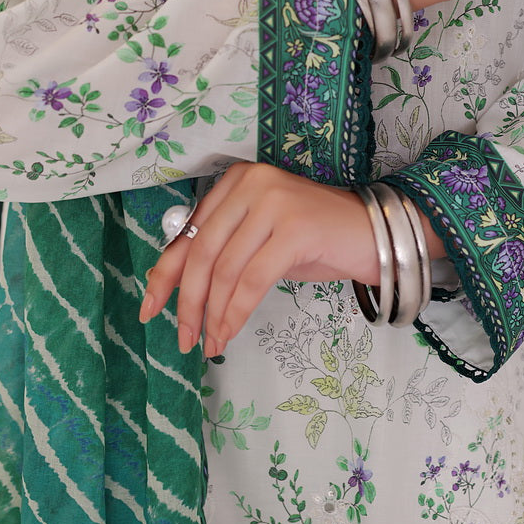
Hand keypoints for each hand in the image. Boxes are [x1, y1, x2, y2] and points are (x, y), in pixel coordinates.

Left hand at [140, 162, 380, 355]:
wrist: (374, 235)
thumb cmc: (316, 239)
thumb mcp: (260, 240)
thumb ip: (222, 251)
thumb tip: (168, 283)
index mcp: (236, 181)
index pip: (191, 232)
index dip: (165, 273)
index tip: (149, 307)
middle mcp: (251, 183)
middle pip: (203, 252)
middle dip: (187, 302)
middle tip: (182, 337)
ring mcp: (274, 202)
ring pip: (225, 270)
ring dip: (212, 314)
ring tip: (209, 342)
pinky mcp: (294, 229)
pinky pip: (252, 281)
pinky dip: (235, 313)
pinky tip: (228, 332)